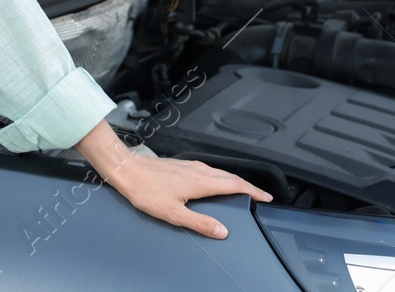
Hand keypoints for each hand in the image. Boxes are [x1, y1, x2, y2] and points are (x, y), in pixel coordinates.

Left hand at [100, 150, 272, 237]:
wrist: (128, 170)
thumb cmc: (146, 190)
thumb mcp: (174, 213)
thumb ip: (200, 222)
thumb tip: (221, 230)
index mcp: (201, 181)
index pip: (235, 185)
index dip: (253, 191)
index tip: (265, 197)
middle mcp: (199, 170)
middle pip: (231, 177)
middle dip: (248, 186)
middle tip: (260, 196)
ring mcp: (191, 166)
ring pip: (221, 173)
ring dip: (235, 181)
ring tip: (243, 190)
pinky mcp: (183, 165)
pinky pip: (210, 171)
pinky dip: (221, 177)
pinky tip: (216, 184)